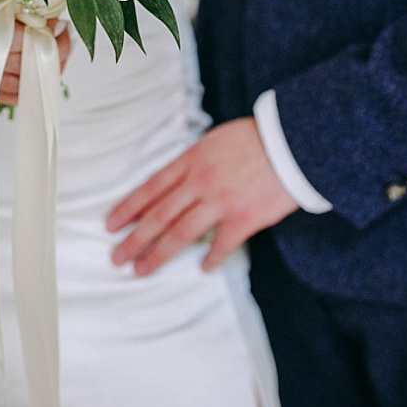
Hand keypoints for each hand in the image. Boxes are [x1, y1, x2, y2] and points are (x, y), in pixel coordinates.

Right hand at [0, 0, 70, 102]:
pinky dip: (23, 85)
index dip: (41, 26)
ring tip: (55, 46)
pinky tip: (37, 66)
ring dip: (41, 70)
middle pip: (18, 62)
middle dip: (49, 48)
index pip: (13, 33)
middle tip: (62, 27)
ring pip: (13, 86)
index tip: (55, 11)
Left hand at [106, 117, 299, 274]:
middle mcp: (201, 182)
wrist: (295, 142)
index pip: (151, 188)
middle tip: (116, 258)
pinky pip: (221, 245)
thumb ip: (194, 161)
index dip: (128, 208)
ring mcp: (222, 202)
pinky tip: (203, 268)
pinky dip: (211, 259)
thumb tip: (175, 183)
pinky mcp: (245, 218)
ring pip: (180, 234)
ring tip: (142, 269)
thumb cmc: (258, 137)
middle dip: (134, 239)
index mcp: (193, 160)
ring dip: (158, 254)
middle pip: (159, 216)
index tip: (111, 225)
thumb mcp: (216, 139)